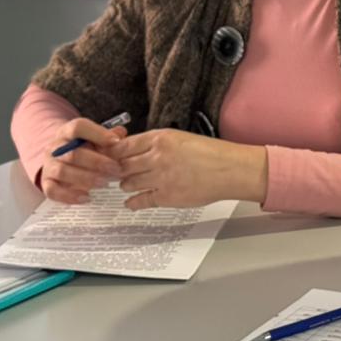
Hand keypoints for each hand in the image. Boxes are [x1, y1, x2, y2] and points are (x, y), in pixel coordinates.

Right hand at [40, 118, 124, 203]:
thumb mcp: (95, 139)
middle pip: (73, 153)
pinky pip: (52, 190)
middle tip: (116, 169)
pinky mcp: (46, 182)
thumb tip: (121, 132)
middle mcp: (54, 148)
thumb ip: (108, 136)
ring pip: (62, 171)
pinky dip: (69, 196)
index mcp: (66, 132)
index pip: (77, 127)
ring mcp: (49, 165)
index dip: (97, 133)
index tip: (116, 142)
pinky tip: (87, 197)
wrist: (62, 160)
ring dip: (86, 178)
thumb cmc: (84, 148)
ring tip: (105, 183)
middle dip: (97, 162)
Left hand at [108, 129, 266, 209]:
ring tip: (127, 184)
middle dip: (118, 170)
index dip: (113, 153)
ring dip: (126, 184)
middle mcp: (157, 157)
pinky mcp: (166, 196)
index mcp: (161, 138)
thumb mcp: (180, 138)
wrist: (231, 170)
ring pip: (128, 183)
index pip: (124, 146)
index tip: (109, 157)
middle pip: (122, 165)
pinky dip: (132, 202)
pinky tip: (131, 202)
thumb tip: (134, 151)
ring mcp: (160, 178)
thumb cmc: (211, 153)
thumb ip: (156, 144)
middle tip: (116, 172)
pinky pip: (140, 201)